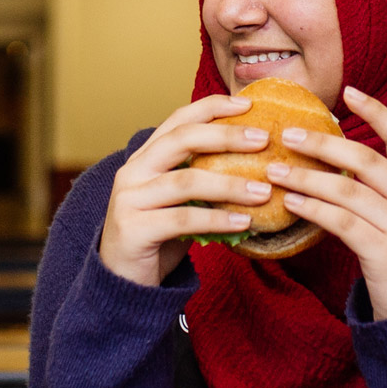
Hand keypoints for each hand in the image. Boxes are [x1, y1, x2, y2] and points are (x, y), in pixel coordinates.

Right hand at [98, 94, 275, 285]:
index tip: (248, 105)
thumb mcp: (181, 201)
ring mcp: (130, 199)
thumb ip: (203, 178)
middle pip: (181, 140)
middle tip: (264, 140)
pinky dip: (217, 220)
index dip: (212, 108)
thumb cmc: (159, 238)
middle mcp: (133, 171)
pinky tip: (244, 222)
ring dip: (230, 184)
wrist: (122, 282)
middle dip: (226, 136)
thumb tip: (258, 164)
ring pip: (186, 181)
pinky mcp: (133, 229)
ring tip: (264, 191)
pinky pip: (183, 220)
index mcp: (145, 157)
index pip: (178, 120)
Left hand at [266, 87, 386, 320]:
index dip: (377, 112)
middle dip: (324, 144)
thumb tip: (324, 162)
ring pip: (349, 190)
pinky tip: (290, 202)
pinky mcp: (385, 252)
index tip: (348, 91)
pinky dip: (313, 208)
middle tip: (287, 134)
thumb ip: (370, 191)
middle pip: (367, 160)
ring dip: (308, 177)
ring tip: (275, 169)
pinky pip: (342, 223)